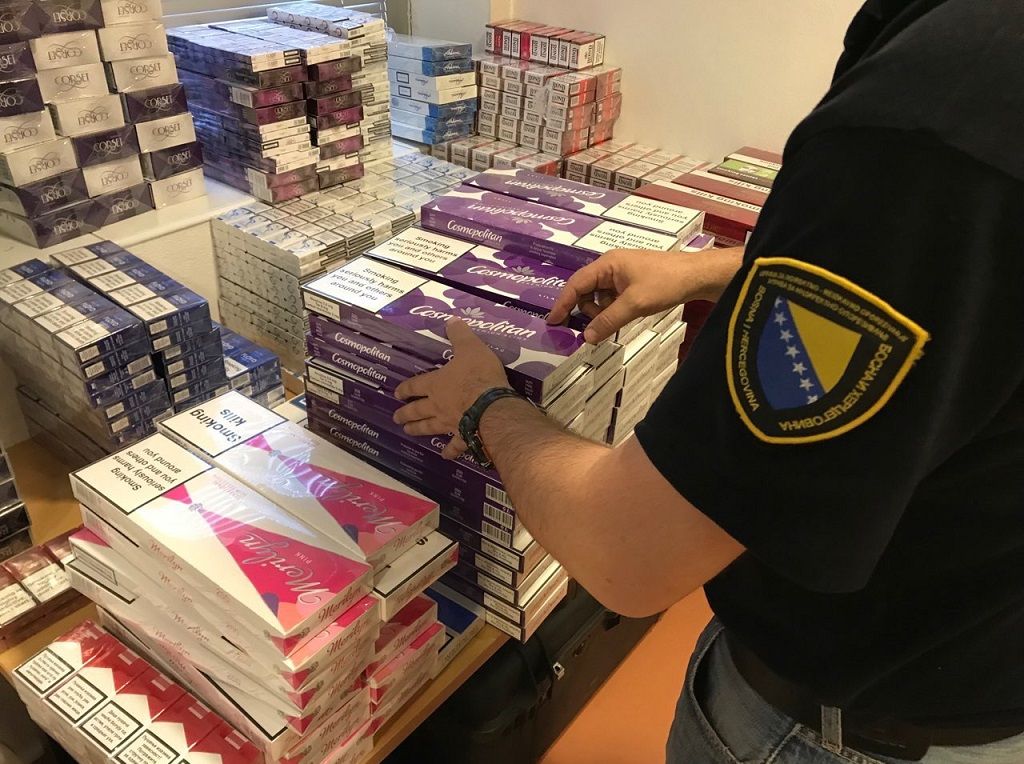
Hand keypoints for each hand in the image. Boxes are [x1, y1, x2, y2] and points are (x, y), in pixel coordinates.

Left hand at [394, 319, 509, 458]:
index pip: (415, 385)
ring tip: (408, 432)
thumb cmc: (479, 375)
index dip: (405, 389)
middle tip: (396, 418)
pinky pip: (454, 445)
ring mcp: (449, 423)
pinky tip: (445, 455)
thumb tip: (451, 320)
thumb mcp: (470, 347)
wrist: (491, 405)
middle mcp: (438, 405)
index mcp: (436, 384)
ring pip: (429, 427)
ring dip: (418, 429)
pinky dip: (449, 450)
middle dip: (406, 413)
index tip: (396, 393)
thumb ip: (460, 335)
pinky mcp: (464, 436)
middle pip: (417, 410)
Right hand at [547, 247, 744, 343]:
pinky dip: (613, 310)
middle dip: (587, 310)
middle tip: (596, 328)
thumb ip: (608, 320)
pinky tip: (625, 316)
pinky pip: (612, 298)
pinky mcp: (631, 282)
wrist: (696, 276)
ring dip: (602, 312)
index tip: (552, 322)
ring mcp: (621, 274)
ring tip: (619, 319)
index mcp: (606, 264)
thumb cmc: (665, 283)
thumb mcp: (634, 304)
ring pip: (599, 297)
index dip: (562, 303)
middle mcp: (610, 266)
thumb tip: (586, 337)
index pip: (576, 284)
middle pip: (585, 291)